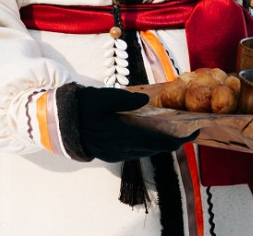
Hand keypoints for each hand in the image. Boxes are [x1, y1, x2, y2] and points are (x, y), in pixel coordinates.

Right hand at [66, 84, 196, 162]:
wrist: (58, 124)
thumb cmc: (80, 107)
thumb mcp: (102, 96)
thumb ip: (125, 99)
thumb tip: (146, 101)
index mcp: (121, 135)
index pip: (157, 140)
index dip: (178, 138)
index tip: (194, 131)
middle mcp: (120, 149)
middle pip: (155, 149)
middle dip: (172, 141)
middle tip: (187, 131)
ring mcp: (115, 154)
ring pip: (145, 152)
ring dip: (159, 144)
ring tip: (171, 132)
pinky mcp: (109, 155)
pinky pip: (135, 152)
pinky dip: (146, 145)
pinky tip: (149, 136)